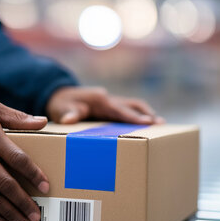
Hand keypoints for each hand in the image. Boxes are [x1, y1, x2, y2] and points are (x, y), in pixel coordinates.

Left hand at [46, 86, 163, 124]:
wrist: (58, 96)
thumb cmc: (60, 104)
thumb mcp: (61, 109)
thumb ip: (68, 113)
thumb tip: (68, 120)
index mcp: (100, 99)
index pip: (120, 109)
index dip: (133, 116)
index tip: (148, 121)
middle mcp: (108, 98)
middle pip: (132, 105)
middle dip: (146, 114)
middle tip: (161, 124)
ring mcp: (110, 101)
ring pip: (133, 105)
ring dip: (146, 113)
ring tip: (160, 124)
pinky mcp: (110, 107)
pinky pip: (127, 110)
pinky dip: (138, 115)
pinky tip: (146, 124)